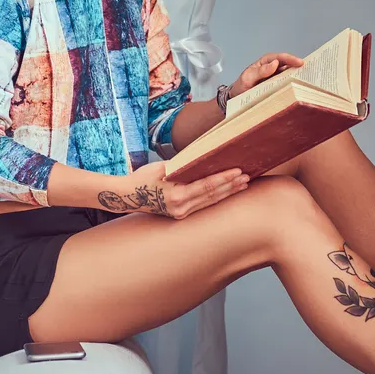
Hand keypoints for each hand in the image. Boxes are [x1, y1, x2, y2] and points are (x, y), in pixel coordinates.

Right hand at [97, 162, 249, 219]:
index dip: (224, 179)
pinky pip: (203, 206)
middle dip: (231, 186)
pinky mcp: (181, 215)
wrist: (127, 196)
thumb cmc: (142, 177)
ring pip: (210, 202)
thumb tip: (203, 158)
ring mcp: (181, 214)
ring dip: (228, 193)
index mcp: (175, 196)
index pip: (206, 186)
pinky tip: (227, 191)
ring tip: (243, 184)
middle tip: (247, 176)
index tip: (238, 171)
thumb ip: (183, 165)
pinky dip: (216, 197)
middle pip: (212, 196)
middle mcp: (180, 208)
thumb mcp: (161, 167)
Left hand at [230, 52, 305, 97]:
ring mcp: (276, 77)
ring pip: (290, 74)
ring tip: (309, 79)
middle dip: (299, 67)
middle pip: (288, 65)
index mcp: (266, 62)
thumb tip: (275, 63)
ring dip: (298, 76)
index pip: (281, 58)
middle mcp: (273, 67)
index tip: (300, 63)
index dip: (291, 59)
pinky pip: (287, 83)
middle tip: (310, 70)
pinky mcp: (278, 85)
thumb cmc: (241, 85)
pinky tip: (300, 88)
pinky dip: (294, 84)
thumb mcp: (248, 78)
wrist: (237, 96)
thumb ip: (260, 71)